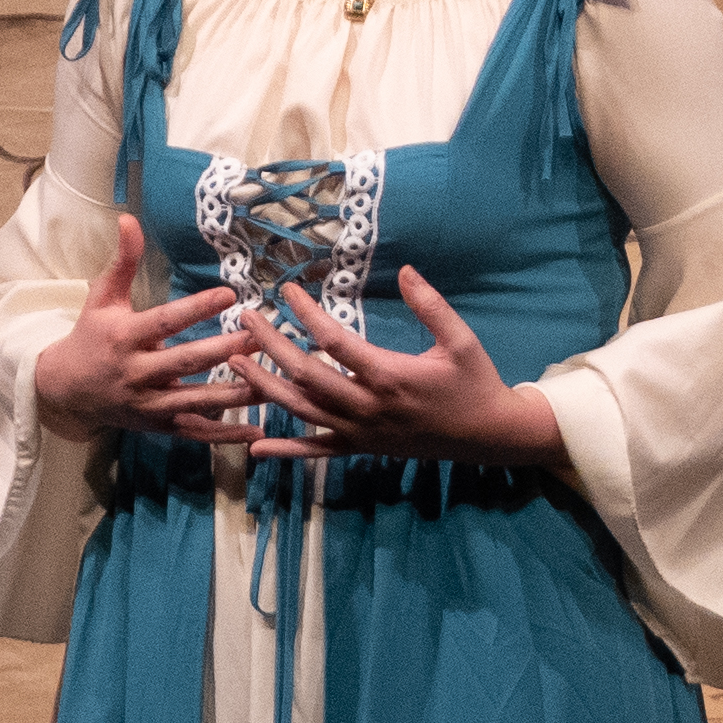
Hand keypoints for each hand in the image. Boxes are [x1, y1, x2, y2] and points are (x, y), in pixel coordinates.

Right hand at [26, 214, 269, 444]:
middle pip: (186, 361)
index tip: (231, 294)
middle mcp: (137, 372)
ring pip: (196, 400)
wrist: (65, 390)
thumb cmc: (90, 335)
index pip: (165, 321)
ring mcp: (148, 403)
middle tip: (262, 335)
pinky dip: (224, 435)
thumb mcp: (101, 297)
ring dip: (236, 393)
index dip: (197, 308)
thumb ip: (122, 261)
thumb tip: (129, 219)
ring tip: (274, 381)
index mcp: (124, 336)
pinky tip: (256, 434)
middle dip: (226, 349)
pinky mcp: (158, 426)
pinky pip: (194, 432)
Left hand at [221, 264, 566, 470]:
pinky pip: (317, 451)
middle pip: (306, 376)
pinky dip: (286, 450)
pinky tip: (255, 445)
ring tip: (235, 363)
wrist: (487, 436)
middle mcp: (368, 407)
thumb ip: (432, 306)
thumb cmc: (474, 383)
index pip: (334, 342)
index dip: (306, 315)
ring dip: (265, 387)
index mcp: (390, 376)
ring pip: (302, 411)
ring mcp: (361, 432)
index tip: (286, 293)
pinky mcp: (361, 448)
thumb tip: (406, 270)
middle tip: (246, 320)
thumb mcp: (462, 340)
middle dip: (270, 346)